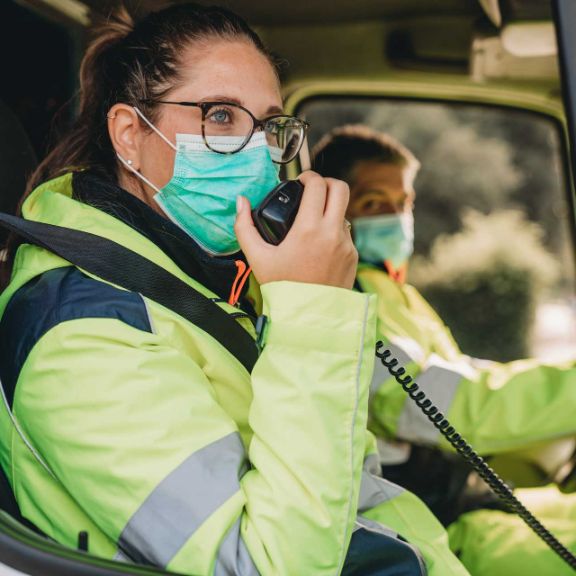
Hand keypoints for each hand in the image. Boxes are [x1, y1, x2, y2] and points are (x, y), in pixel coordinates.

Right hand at [235, 171, 357, 288]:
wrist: (307, 317)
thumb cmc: (282, 288)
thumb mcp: (257, 258)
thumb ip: (244, 227)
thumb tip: (241, 202)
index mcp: (309, 229)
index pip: (318, 185)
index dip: (308, 176)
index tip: (301, 180)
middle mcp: (332, 233)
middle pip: (340, 189)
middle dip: (326, 183)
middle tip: (313, 190)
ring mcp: (346, 245)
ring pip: (343, 212)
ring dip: (330, 209)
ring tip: (312, 221)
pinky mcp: (352, 257)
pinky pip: (345, 234)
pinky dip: (333, 232)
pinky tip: (318, 245)